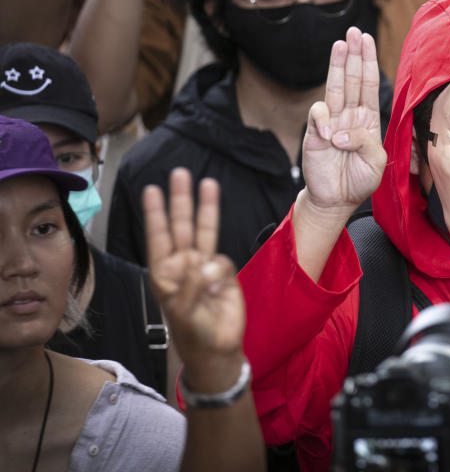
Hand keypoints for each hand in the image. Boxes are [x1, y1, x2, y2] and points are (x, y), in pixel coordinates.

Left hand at [143, 168, 245, 388]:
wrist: (218, 349)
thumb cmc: (191, 332)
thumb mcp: (182, 309)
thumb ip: (191, 283)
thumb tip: (207, 263)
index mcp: (164, 272)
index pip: (159, 237)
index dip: (156, 213)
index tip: (151, 191)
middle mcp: (183, 264)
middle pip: (181, 225)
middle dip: (180, 200)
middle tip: (180, 174)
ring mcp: (204, 267)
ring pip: (204, 231)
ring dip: (205, 208)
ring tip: (207, 183)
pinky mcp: (224, 274)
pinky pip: (223, 261)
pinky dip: (220, 272)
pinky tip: (217, 287)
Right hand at [301, 27, 386, 211]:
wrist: (336, 200)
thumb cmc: (359, 180)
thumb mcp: (376, 163)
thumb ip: (366, 143)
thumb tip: (340, 132)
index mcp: (368, 119)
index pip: (369, 84)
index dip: (368, 62)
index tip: (367, 40)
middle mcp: (350, 115)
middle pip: (352, 79)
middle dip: (354, 55)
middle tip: (354, 31)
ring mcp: (331, 122)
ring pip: (334, 88)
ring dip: (337, 66)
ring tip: (340, 45)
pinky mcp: (315, 133)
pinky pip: (317, 116)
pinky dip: (322, 120)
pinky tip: (328, 133)